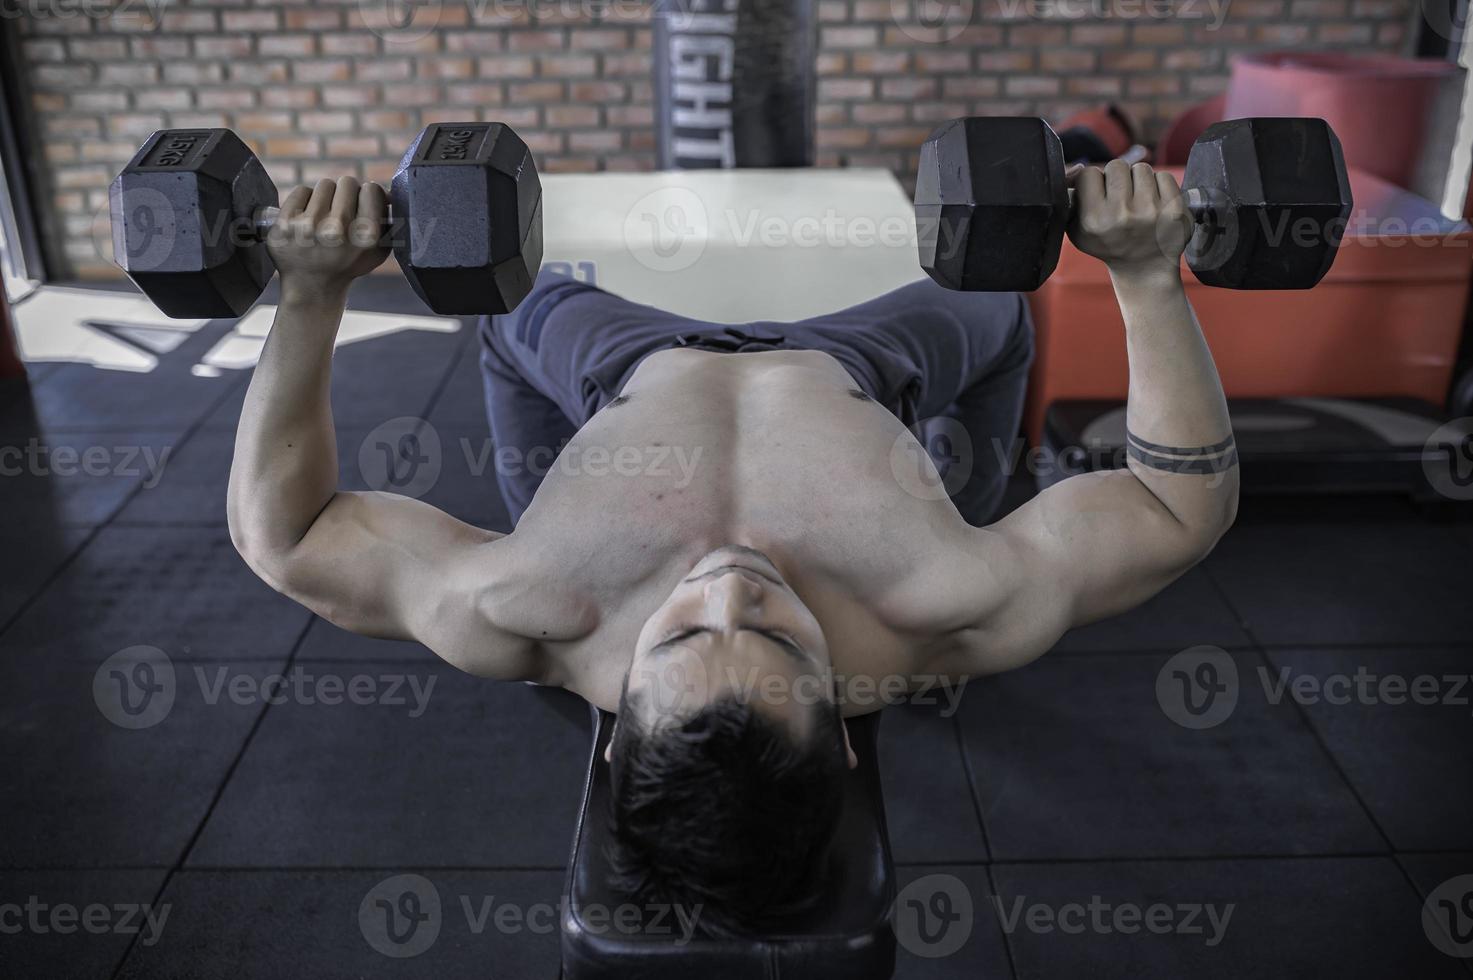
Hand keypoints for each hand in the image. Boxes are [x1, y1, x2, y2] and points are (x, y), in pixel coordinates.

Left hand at [267, 177, 389, 299]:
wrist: (312, 286)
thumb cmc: (347, 264)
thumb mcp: (377, 251)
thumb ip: (388, 222)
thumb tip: (387, 192)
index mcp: (365, 237)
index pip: (371, 189)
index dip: (368, 195)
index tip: (362, 204)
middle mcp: (338, 230)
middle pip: (348, 182)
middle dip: (347, 193)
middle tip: (342, 210)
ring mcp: (309, 226)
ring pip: (325, 185)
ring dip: (326, 197)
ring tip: (324, 216)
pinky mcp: (285, 224)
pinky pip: (301, 191)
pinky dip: (305, 200)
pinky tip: (307, 218)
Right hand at [1066, 160, 1192, 280]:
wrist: (1145, 268)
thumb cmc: (1109, 244)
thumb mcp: (1078, 230)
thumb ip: (1070, 200)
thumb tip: (1077, 168)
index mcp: (1094, 220)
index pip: (1089, 173)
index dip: (1094, 181)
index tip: (1099, 194)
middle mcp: (1122, 215)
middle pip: (1117, 166)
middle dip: (1117, 178)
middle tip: (1120, 196)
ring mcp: (1151, 211)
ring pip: (1141, 168)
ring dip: (1139, 180)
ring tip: (1138, 201)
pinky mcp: (1174, 210)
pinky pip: (1164, 176)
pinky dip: (1159, 185)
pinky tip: (1155, 203)